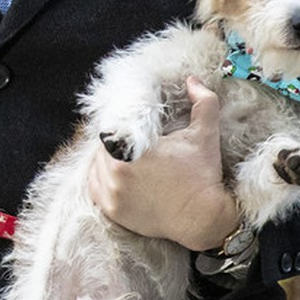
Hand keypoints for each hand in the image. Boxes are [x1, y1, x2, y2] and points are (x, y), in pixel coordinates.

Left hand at [88, 75, 238, 250]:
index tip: (130, 124)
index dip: (119, 123)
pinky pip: (94, 186)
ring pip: (96, 164)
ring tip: (124, 154)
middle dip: (115, 140)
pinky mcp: (112, 210)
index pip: (111, 126)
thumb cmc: (202, 175)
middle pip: (103, 145)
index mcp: (133, 150)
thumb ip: (203, 102)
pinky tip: (115, 171)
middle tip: (129, 139)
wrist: (203, 219)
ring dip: (106, 157)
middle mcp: (117, 173)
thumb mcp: (205, 134)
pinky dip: (101, 177)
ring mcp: (112, 194)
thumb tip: (192, 80)